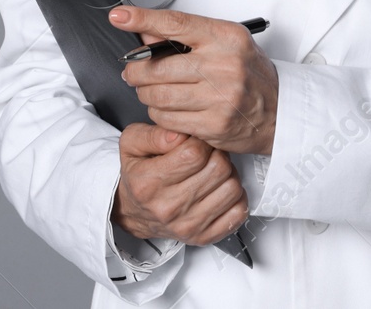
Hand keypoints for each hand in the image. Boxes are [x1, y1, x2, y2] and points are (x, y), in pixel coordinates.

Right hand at [112, 123, 247, 244]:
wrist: (132, 212)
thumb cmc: (137, 176)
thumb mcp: (132, 144)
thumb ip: (155, 133)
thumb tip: (180, 134)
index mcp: (150, 183)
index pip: (195, 153)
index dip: (201, 141)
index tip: (196, 142)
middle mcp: (169, 208)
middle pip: (218, 169)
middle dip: (217, 154)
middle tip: (207, 155)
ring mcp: (188, 225)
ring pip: (232, 188)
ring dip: (228, 175)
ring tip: (213, 172)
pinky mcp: (203, 237)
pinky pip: (238, 212)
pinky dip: (236, 198)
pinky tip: (220, 190)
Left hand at [113, 5, 278, 154]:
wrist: (280, 111)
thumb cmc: (250, 74)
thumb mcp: (225, 44)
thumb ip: (186, 37)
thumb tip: (145, 33)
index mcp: (225, 37)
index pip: (175, 23)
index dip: (142, 19)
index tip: (120, 16)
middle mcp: (223, 65)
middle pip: (157, 67)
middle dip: (136, 71)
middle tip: (133, 72)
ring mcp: (219, 96)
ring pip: (157, 95)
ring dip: (146, 94)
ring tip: (153, 91)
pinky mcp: (213, 124)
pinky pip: (167, 118)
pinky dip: (159, 114)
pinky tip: (170, 109)